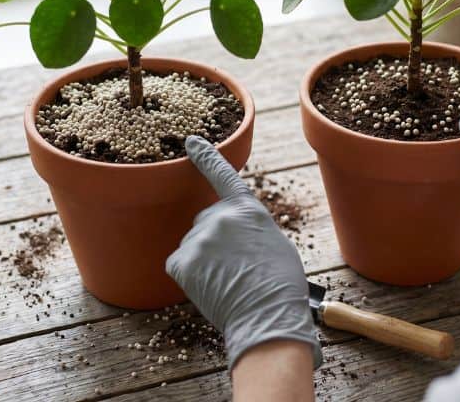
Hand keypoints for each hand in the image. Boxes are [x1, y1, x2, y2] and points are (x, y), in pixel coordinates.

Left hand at [166, 136, 321, 370]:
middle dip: (215, 240)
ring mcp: (198, 238)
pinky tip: (209, 286)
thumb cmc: (280, 285)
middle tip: (236, 266)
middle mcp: (219, 216)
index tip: (191, 142)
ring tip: (227, 281)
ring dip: (204, 260)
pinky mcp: (181, 261)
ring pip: (193, 246)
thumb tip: (234, 233)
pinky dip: (190, 276)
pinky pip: (179, 263)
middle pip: (205, 222)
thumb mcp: (273, 242)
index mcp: (247, 208)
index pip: (221, 174)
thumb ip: (248, 227)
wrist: (267, 316)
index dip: (205, 156)